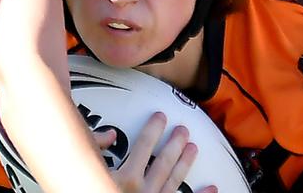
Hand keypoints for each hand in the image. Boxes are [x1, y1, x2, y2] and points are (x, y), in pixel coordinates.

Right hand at [97, 113, 215, 192]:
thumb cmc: (90, 190)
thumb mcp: (89, 173)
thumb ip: (96, 151)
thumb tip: (110, 136)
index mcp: (125, 179)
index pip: (143, 146)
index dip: (153, 130)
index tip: (161, 116)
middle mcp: (143, 191)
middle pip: (163, 162)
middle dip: (174, 143)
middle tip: (184, 130)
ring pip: (175, 181)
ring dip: (185, 163)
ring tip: (194, 148)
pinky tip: (213, 188)